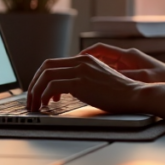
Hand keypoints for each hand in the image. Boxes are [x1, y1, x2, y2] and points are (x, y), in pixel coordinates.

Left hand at [25, 54, 146, 113]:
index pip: (53, 63)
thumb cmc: (119, 92)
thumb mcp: (98, 79)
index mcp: (84, 59)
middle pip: (45, 67)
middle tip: (32, 99)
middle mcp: (80, 61)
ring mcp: (80, 70)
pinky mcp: (80, 82)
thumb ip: (83, 78)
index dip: (41, 77)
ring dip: (36, 91)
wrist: (133, 95)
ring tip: (36, 105)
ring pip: (45, 76)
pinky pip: (52, 86)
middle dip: (34, 84)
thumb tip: (65, 89)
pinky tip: (46, 105)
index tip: (38, 91)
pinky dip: (44, 96)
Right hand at [80, 43, 164, 82]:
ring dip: (93, 73)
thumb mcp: (143, 78)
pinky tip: (95, 90)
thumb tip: (108, 76)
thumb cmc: (164, 78)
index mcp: (128, 55)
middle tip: (72, 73)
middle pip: (100, 58)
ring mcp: (128, 67)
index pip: (101, 49)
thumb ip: (125, 75)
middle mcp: (126, 59)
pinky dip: (102, 80)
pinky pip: (112, 75)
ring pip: (105, 68)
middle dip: (85, 64)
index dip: (86, 53)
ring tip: (79, 82)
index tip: (74, 60)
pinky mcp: (131, 75)